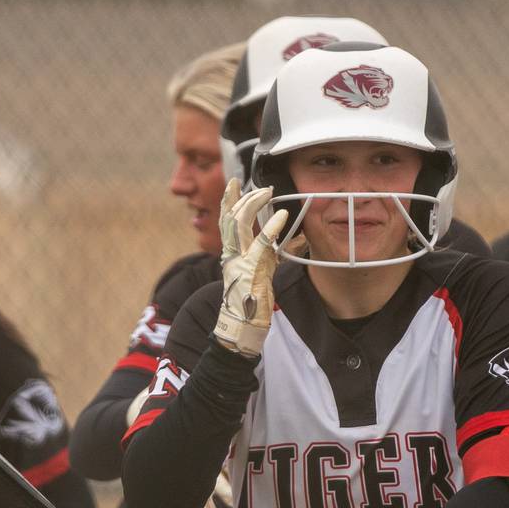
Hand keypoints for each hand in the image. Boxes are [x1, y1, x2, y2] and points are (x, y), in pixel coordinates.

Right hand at [214, 180, 289, 357]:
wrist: (244, 325)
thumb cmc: (252, 300)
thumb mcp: (259, 270)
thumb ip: (263, 252)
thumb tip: (275, 237)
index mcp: (231, 254)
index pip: (225, 221)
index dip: (227, 200)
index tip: (233, 182)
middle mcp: (231, 254)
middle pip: (230, 217)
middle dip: (243, 197)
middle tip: (261, 187)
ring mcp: (239, 261)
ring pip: (239, 224)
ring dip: (253, 205)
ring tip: (268, 192)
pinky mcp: (252, 270)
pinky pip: (261, 244)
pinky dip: (272, 228)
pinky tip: (283, 216)